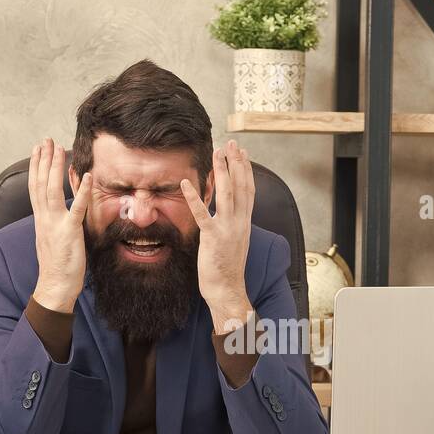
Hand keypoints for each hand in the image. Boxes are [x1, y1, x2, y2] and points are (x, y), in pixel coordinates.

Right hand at [29, 137, 89, 312]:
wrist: (55, 286)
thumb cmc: (57, 266)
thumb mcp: (51, 239)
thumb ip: (53, 222)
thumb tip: (56, 211)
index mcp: (41, 220)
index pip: (35, 188)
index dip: (36, 167)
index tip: (37, 150)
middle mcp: (45, 219)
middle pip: (41, 183)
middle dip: (43, 160)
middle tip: (46, 140)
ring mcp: (56, 224)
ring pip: (53, 190)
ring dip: (56, 167)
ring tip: (59, 148)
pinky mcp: (69, 232)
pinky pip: (76, 208)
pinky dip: (81, 191)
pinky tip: (87, 175)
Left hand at [182, 139, 253, 330]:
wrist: (228, 289)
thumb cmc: (227, 269)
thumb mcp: (234, 242)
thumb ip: (233, 224)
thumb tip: (228, 213)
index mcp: (245, 223)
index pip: (248, 191)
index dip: (246, 170)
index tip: (243, 153)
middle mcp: (240, 223)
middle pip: (241, 187)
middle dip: (237, 163)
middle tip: (232, 143)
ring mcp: (228, 229)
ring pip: (227, 194)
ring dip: (222, 171)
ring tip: (218, 153)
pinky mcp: (213, 238)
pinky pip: (203, 214)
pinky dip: (194, 198)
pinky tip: (185, 183)